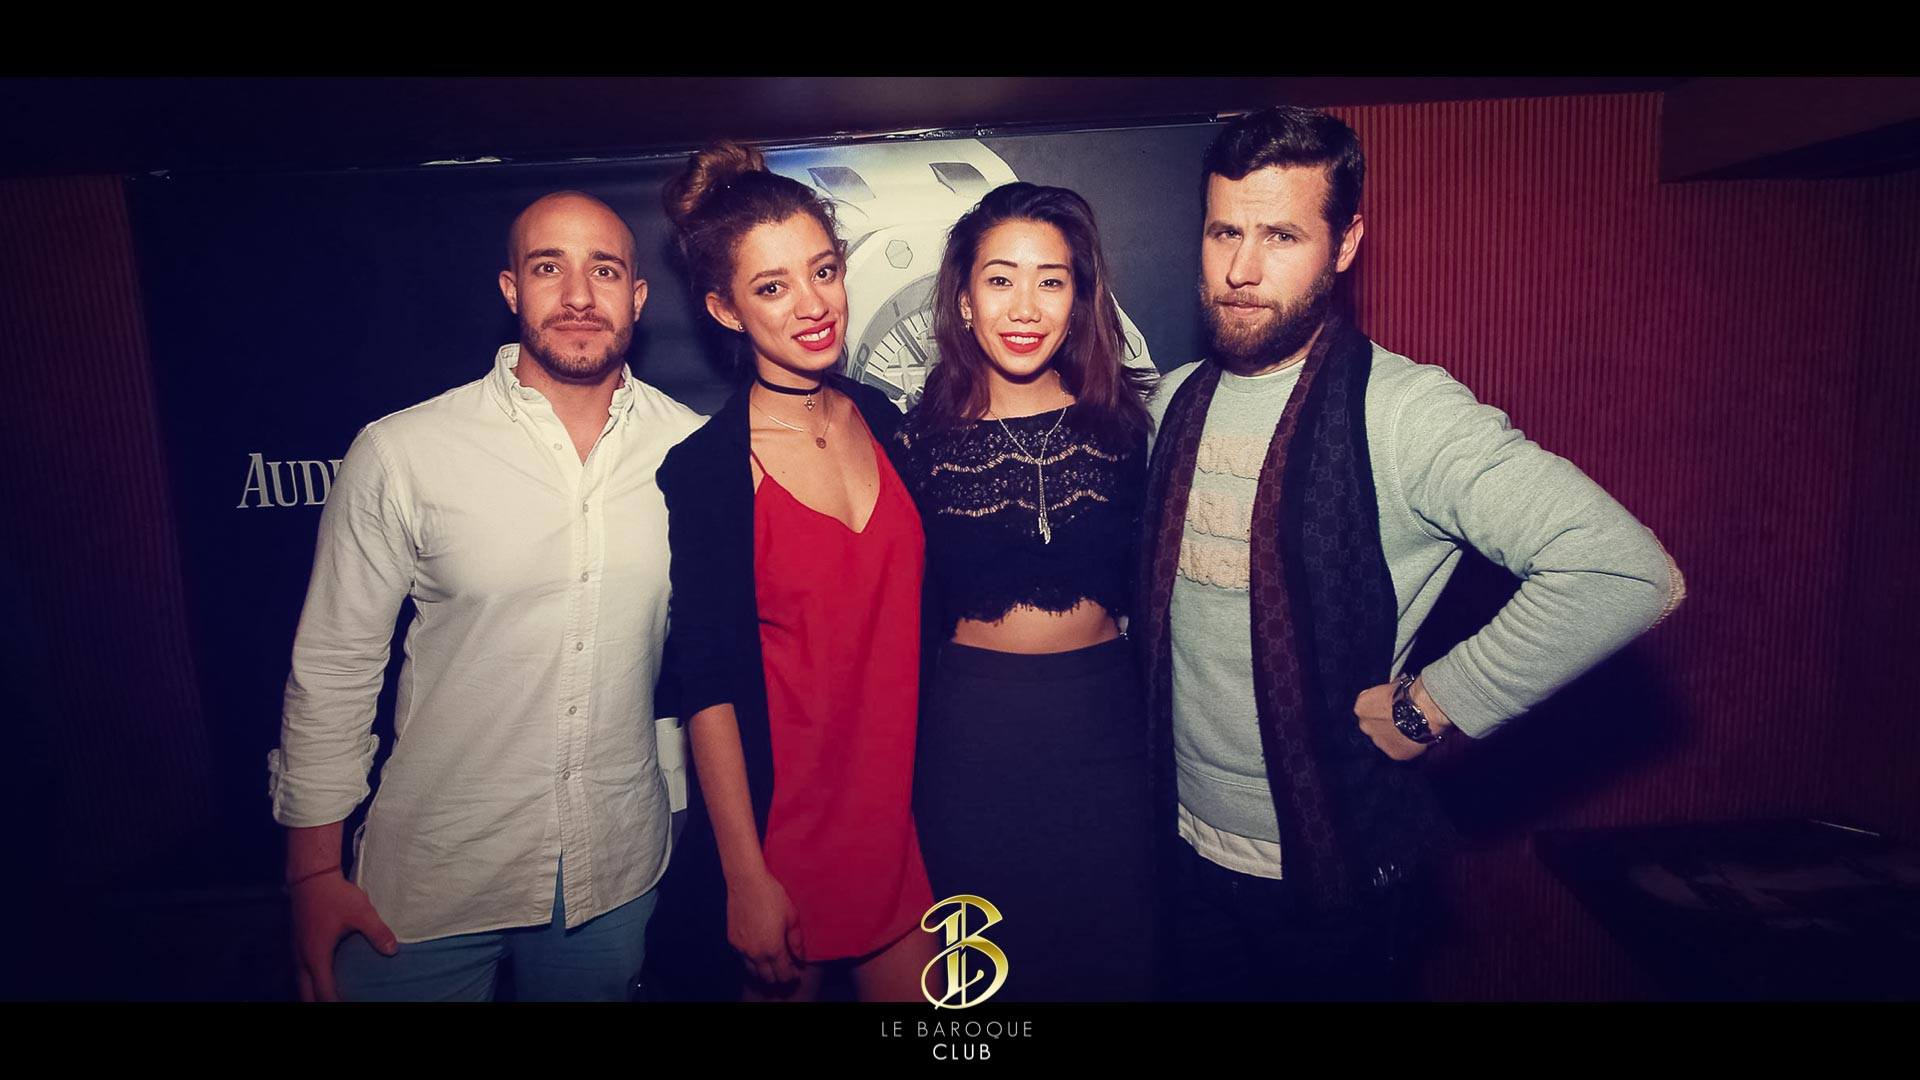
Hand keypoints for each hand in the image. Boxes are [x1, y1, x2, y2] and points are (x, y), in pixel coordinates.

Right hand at [289, 870, 397, 1001]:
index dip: (337, 1002)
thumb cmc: (335, 895)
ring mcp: (297, 950)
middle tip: (339, 1001)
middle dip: (320, 1001)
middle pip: (306, 993)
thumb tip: (393, 951)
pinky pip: (301, 970)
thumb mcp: (362, 913)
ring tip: (330, 995)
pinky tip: (322, 975)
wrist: (311, 876)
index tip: (352, 1003)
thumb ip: (378, 933)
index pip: (323, 992)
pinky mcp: (297, 942)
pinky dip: (310, 979)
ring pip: (301, 982)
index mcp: (316, 957)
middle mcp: (303, 958)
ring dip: (313, 991)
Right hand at [727, 869, 804, 987]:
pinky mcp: (732, 941)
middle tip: (786, 970)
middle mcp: (756, 953)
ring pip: (753, 972)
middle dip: (779, 977)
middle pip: (768, 978)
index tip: (797, 972)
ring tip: (773, 963)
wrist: (746, 882)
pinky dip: (752, 962)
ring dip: (764, 972)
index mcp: (773, 948)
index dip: (792, 976)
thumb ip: (796, 941)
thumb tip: (800, 957)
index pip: (783, 974)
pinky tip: (759, 952)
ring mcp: (742, 949)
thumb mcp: (791, 916)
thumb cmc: (772, 895)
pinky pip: (743, 961)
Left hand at [1353, 677, 1451, 761]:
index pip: (1367, 708)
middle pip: (1374, 726)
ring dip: (1395, 736)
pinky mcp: (1392, 752)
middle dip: (1385, 724)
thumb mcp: (1392, 685)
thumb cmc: (1408, 693)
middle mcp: (1365, 726)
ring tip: (1412, 729)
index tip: (1392, 707)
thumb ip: (1387, 693)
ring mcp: (1378, 741)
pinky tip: (1416, 737)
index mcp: (1361, 707)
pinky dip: (1406, 746)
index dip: (1381, 707)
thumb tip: (1393, 691)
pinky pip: (1399, 749)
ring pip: (1385, 739)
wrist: (1422, 709)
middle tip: (1402, 719)